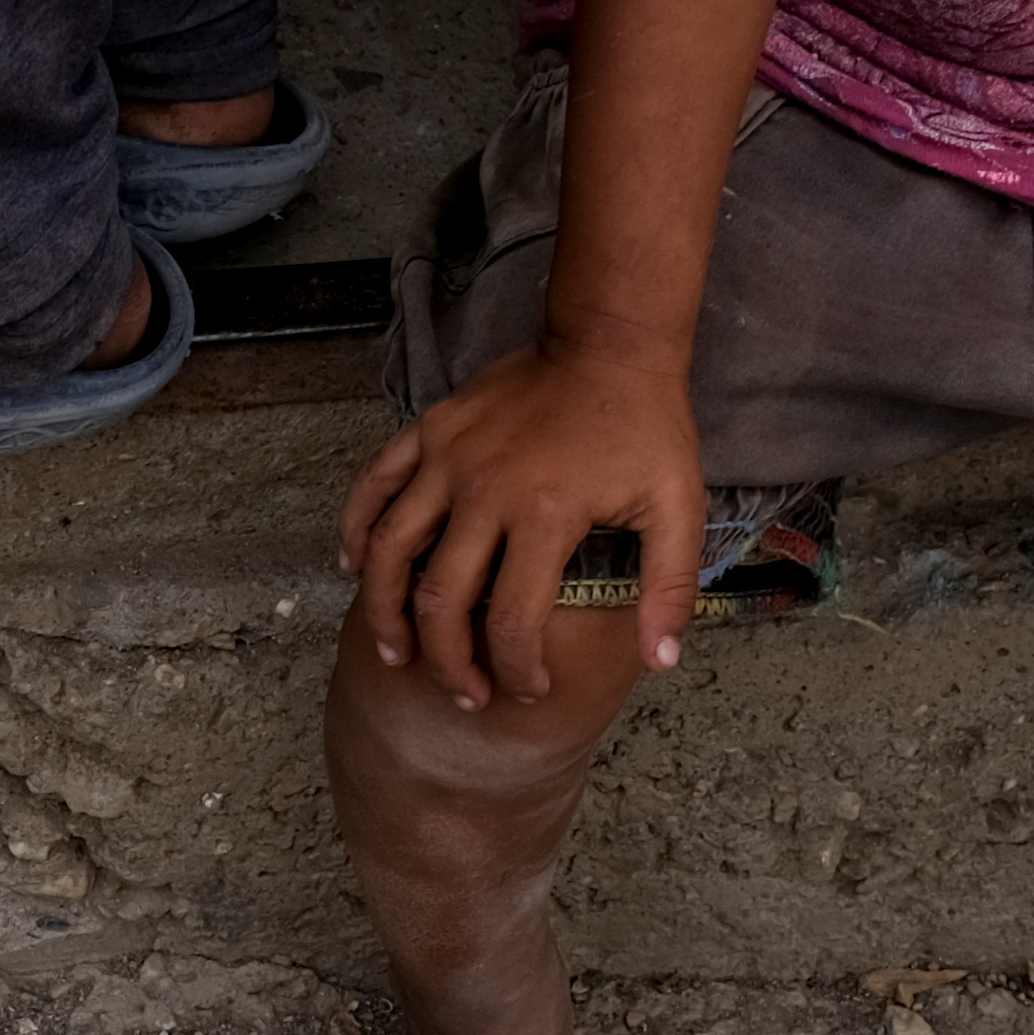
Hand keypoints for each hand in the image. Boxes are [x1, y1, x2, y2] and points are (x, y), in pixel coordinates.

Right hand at [335, 338, 707, 711]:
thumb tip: (661, 661)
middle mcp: (485, 490)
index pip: (513, 621)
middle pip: (442, 599)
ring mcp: (448, 458)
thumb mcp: (678, 505)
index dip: (515, 671)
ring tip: (396, 652)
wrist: (608, 341)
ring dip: (386, 612)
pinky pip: (374, 486)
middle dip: (449, 661)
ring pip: (392, 550)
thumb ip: (670, 586)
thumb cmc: (645, 426)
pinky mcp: (429, 432)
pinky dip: (358, 531)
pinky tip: (355, 569)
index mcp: (546, 514)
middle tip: (464, 693)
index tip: (525, 691)